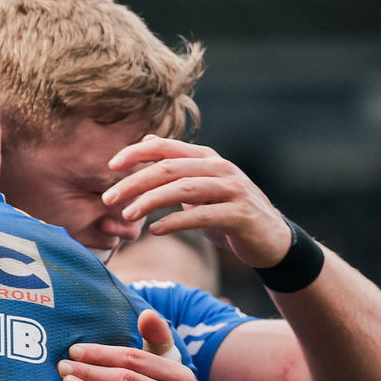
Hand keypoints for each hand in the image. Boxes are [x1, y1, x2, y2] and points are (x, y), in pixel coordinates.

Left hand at [104, 137, 291, 268]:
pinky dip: (176, 222)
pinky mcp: (240, 215)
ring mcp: (233, 190)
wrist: (272, 240)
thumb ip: (177, 166)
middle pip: (170, 167)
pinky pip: (202, 216)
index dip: (136, 152)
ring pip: (184, 189)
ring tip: (127, 213)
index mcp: (208, 158)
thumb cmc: (229, 212)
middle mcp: (220, 168)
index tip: (111, 165)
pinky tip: (156, 230)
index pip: (166, 147)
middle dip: (135, 181)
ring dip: (151, 201)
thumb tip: (149, 140)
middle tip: (108, 197)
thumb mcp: (201, 186)